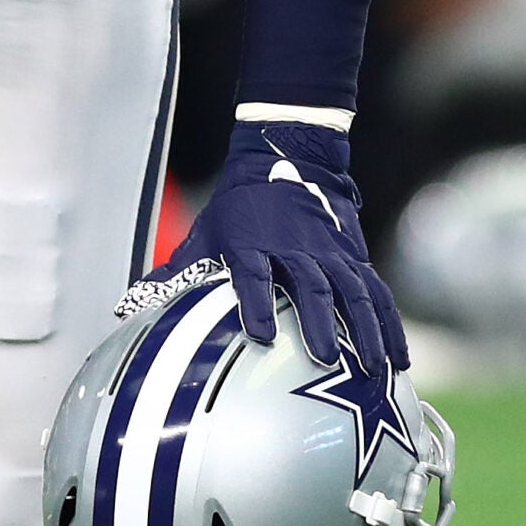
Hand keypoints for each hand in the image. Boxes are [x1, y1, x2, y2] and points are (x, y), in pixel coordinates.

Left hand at [169, 121, 406, 373]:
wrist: (288, 158)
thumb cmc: (239, 206)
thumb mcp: (203, 232)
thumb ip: (173, 273)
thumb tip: (126, 308)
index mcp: (251, 243)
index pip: (251, 274)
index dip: (254, 302)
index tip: (257, 334)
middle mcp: (293, 247)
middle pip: (310, 285)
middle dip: (319, 321)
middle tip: (326, 357)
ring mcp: (328, 252)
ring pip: (352, 291)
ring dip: (366, 329)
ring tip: (376, 367)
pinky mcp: (353, 257)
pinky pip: (375, 292)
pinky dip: (389, 324)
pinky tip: (399, 359)